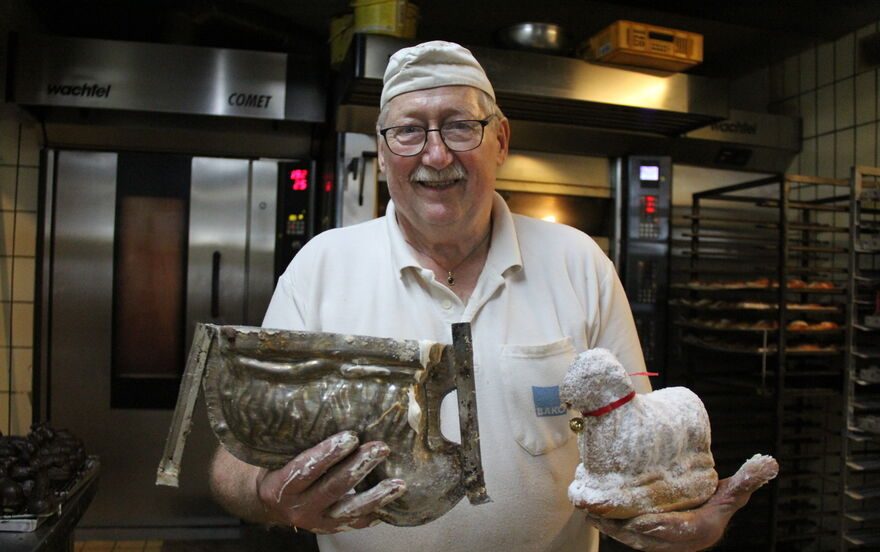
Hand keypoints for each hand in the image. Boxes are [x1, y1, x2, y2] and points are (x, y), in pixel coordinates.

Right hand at [255, 431, 406, 533]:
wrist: (272, 504)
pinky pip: (357, 523)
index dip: (329, 453)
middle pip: (333, 487)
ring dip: (376, 495)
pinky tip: (393, 502)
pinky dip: (376, 513)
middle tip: (381, 448)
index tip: (352, 436)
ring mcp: (317, 521)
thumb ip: (299, 441)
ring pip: (350, 510)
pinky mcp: (331, 529)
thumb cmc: (280, 469)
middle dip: (359, 467)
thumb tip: (328, 405)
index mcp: (283, 486)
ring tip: (398, 483)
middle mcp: (299, 507)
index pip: (307, 469)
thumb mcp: (281, 456)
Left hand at [586, 455, 777, 550]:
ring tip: (591, 512)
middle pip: (649, 539)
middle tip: (603, 514)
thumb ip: (746, 480)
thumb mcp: (733, 493)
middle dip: (624, 529)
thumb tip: (768, 462)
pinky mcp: (647, 540)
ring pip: (633, 539)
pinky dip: (611, 526)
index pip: (681, 530)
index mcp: (702, 530)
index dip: (663, 528)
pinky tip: (593, 513)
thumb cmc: (718, 502)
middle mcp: (680, 542)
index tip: (643, 522)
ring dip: (612, 528)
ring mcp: (663, 544)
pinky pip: (626, 536)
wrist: (708, 519)